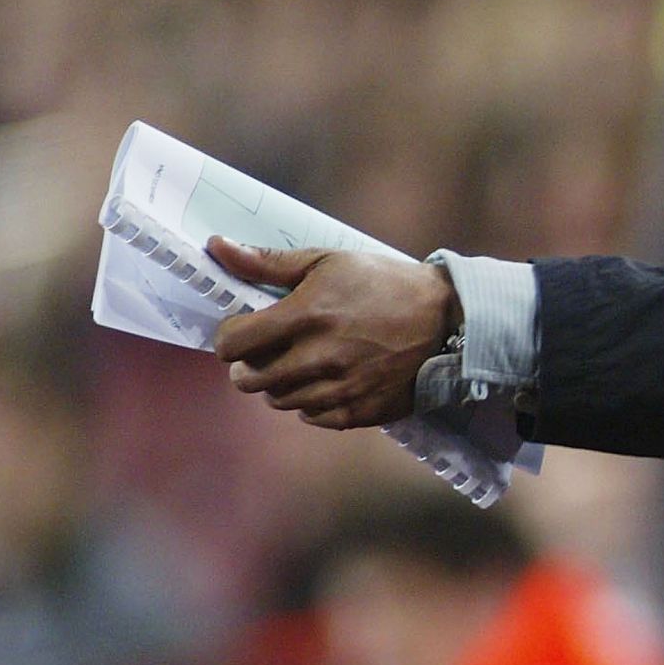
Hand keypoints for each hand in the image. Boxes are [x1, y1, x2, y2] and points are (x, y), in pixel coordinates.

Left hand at [210, 238, 459, 429]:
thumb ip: (268, 262)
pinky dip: (310, 402)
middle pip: (247, 380)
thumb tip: (217, 248)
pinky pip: (312, 417)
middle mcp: (318, 357)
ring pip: (278, 400)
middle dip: (248, 363)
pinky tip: (326, 381)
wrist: (446, 319)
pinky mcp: (359, 410)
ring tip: (299, 364)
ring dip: (279, 384)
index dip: (230, 335)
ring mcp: (339, 388)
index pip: (232, 344)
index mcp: (305, 316)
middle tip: (267, 350)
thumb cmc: (383, 283)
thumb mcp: (328, 261)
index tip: (245, 328)